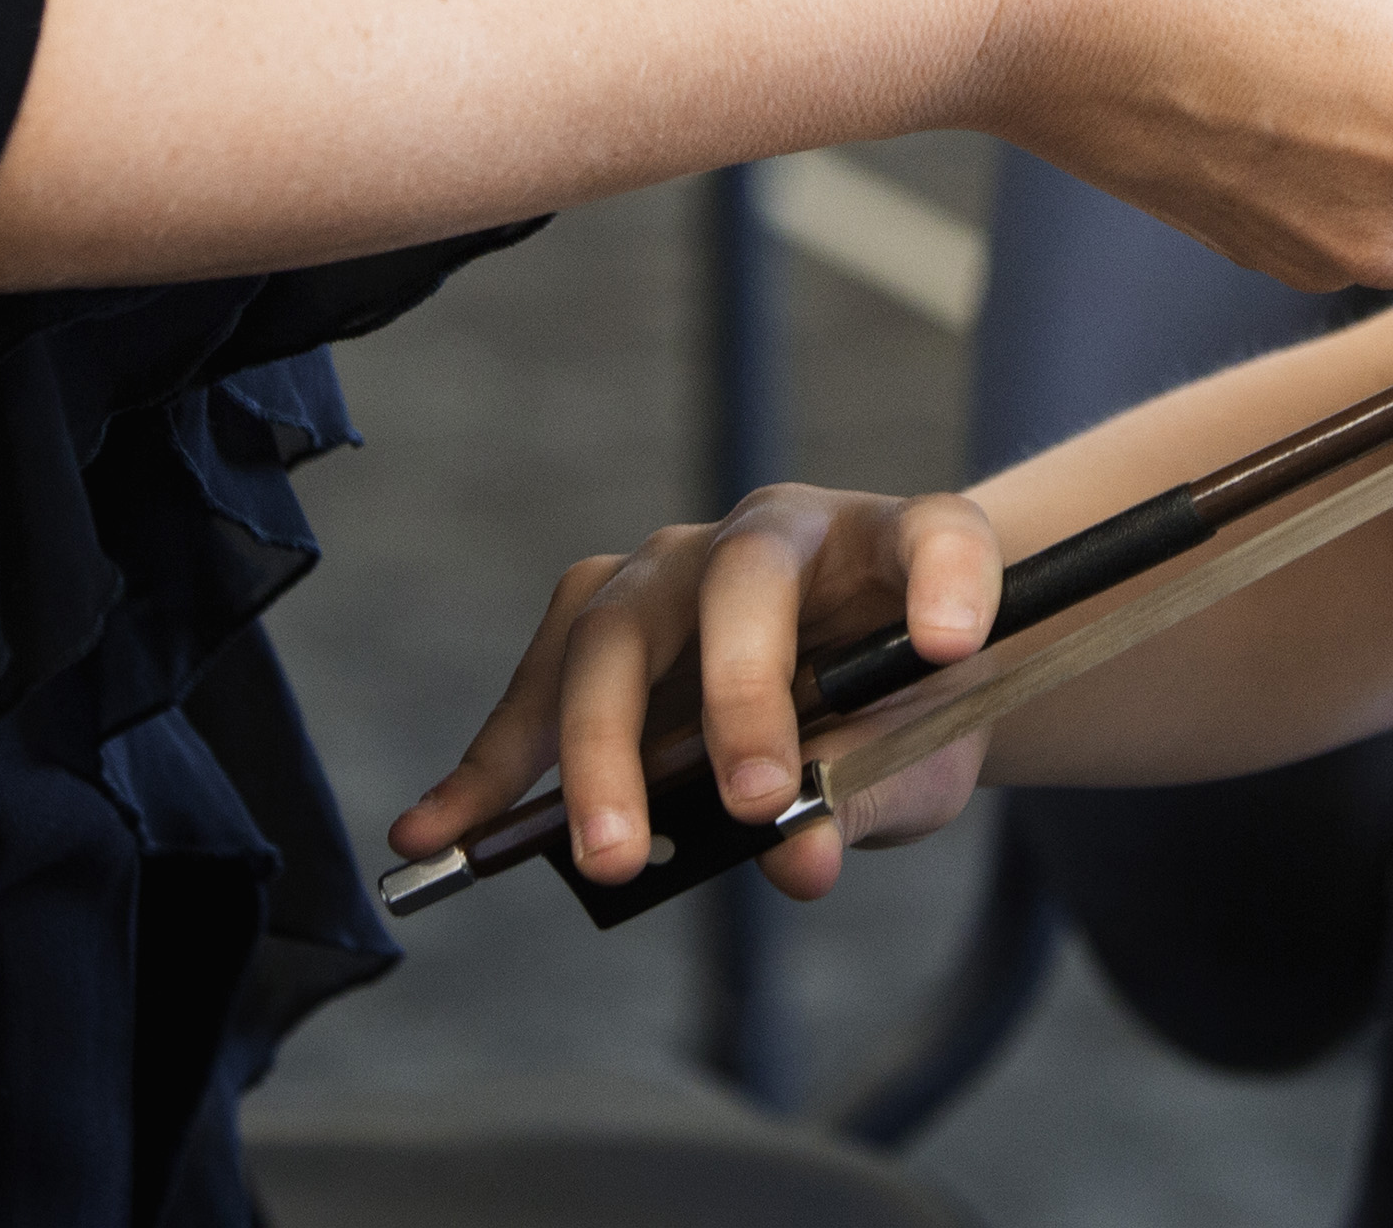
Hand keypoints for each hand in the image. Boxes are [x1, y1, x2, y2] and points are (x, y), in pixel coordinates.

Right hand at [390, 478, 1010, 898]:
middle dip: (741, 695)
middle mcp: (775, 533)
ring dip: (601, 747)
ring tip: (607, 851)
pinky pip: (536, 686)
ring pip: (614, 628)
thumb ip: (868, 795)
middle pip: (742, 582)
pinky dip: (490, 763)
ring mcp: (675, 570)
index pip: (937, 537)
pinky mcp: (599, 623)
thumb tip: (798, 859)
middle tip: (753, 800)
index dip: (950, 580)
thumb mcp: (912, 758)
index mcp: (890, 542)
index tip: (954, 643)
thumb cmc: (895, 706)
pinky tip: (437, 830)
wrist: (851, 681)